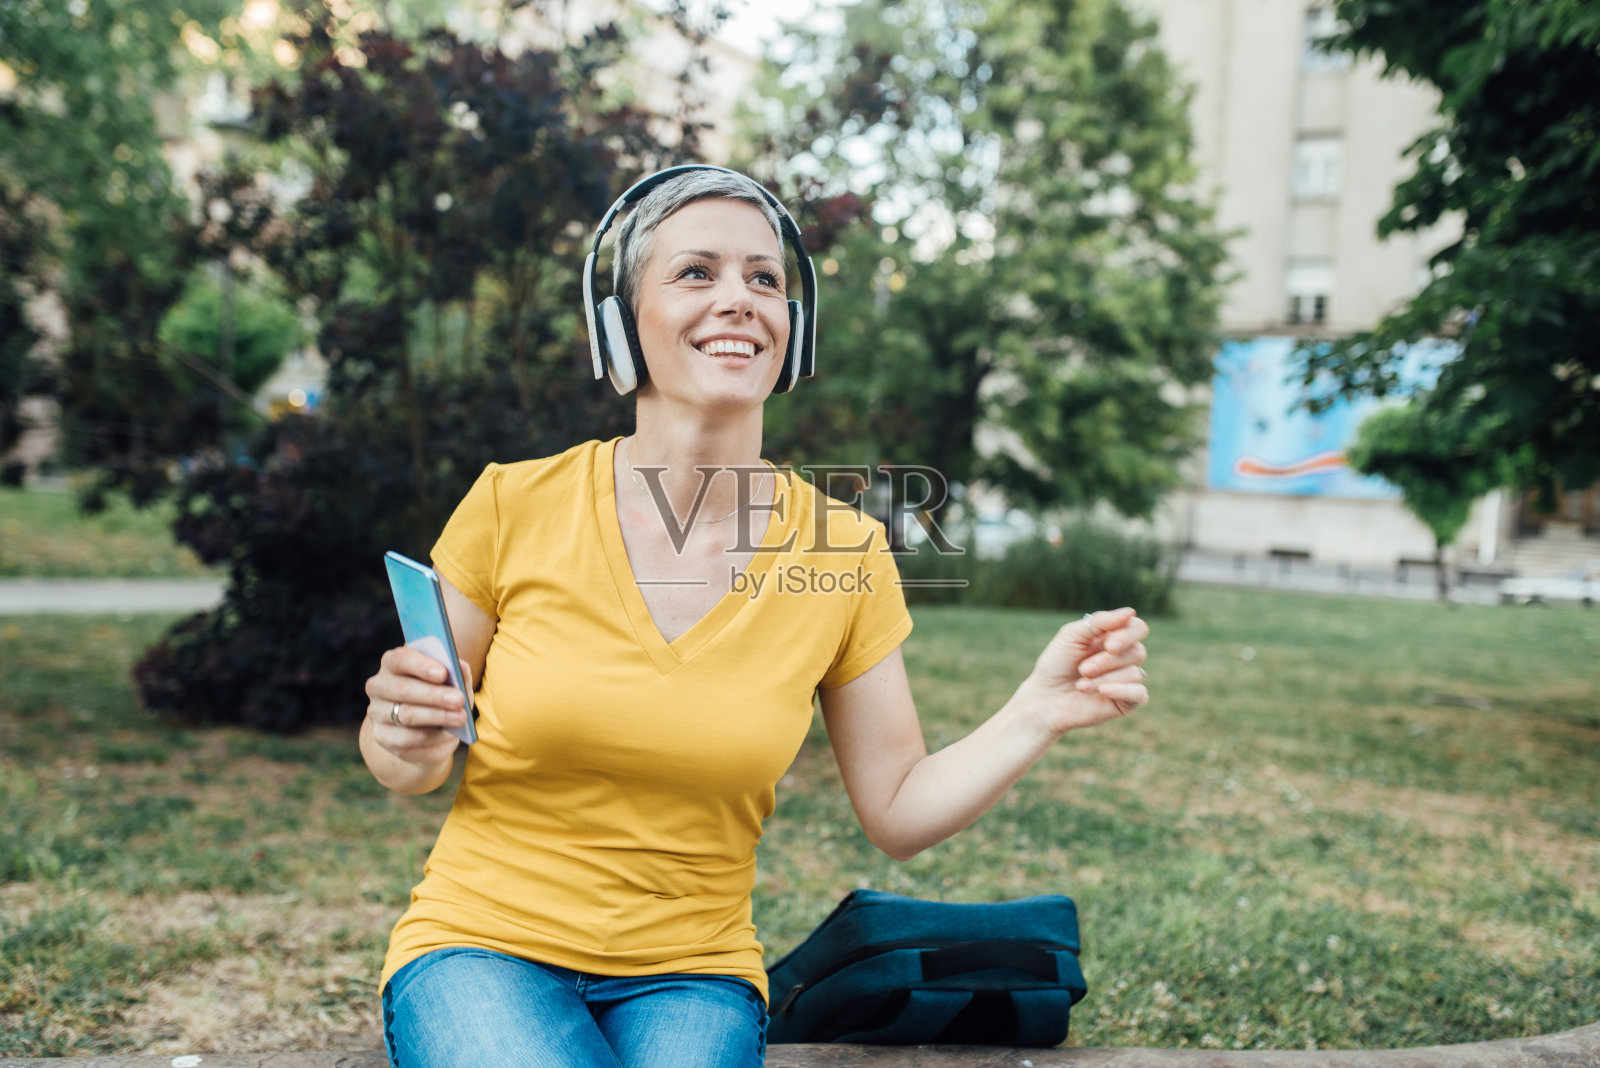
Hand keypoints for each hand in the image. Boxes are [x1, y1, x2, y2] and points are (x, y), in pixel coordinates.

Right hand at [363, 647, 470, 768]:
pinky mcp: (382, 737)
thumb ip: (457, 673)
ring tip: (461, 718)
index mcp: (392, 663)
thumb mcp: (451, 683)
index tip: (443, 673)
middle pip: (403, 689)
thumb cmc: (439, 696)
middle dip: (434, 695)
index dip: (421, 666)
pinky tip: (450, 735)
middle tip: (459, 700)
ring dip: (437, 717)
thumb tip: (462, 668)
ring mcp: (376, 713)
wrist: (425, 731)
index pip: (400, 659)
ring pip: (406, 715)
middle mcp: (378, 686)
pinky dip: (433, 737)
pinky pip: (408, 738)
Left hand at [1021, 607, 1149, 734]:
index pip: (1137, 628)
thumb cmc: (1056, 664)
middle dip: (1108, 661)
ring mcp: (1126, 680)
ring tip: (1081, 686)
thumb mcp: (1071, 636)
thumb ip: (1099, 622)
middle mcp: (1123, 657)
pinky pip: (1140, 694)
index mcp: (1112, 637)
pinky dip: (1122, 691)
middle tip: (1083, 669)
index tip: (1109, 645)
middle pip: (1138, 652)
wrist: (1044, 698)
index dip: (1128, 635)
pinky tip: (1103, 692)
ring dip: (1104, 679)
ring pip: (1135, 673)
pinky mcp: (1126, 702)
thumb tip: (1130, 612)